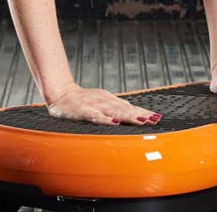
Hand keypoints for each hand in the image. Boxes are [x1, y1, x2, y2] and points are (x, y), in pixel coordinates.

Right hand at [45, 82, 161, 125]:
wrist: (60, 93)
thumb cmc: (82, 100)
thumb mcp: (101, 101)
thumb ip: (116, 107)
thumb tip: (135, 111)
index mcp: (109, 100)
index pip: (129, 107)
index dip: (143, 112)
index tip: (157, 117)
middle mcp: (104, 102)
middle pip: (126, 110)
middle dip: (141, 115)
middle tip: (155, 119)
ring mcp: (94, 105)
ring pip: (114, 112)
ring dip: (129, 116)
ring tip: (142, 120)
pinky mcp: (83, 111)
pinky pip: (96, 116)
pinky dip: (105, 119)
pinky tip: (114, 123)